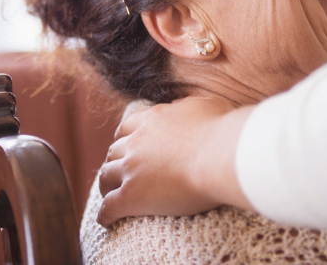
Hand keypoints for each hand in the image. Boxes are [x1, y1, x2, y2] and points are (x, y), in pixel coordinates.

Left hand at [97, 96, 256, 226]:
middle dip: (114, 161)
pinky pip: (110, 206)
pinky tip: (106, 220)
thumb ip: (187, 105)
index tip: (126, 147)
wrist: (220, 157)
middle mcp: (136, 142)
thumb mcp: (205, 106)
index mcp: (151, 120)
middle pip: (114, 151)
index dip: (124, 139)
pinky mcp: (132, 195)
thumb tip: (177, 105)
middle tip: (119, 172)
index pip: (127, 128)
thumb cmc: (221, 132)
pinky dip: (105, 214)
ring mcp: (131, 168)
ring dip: (105, 185)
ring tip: (108, 194)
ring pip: (106, 176)